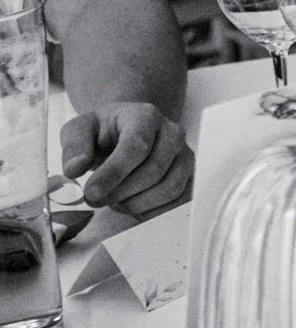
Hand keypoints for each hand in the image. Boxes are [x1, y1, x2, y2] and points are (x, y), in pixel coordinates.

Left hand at [60, 104, 190, 215]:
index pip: (137, 145)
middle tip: (96, 199)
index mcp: (145, 116)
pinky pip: (179, 200)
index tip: (91, 192)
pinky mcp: (189, 175)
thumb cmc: (103, 133)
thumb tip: (75, 168)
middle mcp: (173, 132)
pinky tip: (133, 205)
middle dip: (121, 192)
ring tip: (116, 200)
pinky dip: (153, 211)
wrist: (125, 133)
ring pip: (170, 187)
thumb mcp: (79, 131)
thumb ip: (74, 146)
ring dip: (137, 203)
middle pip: (153, 170)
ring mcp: (184, 154)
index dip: (114, 173)